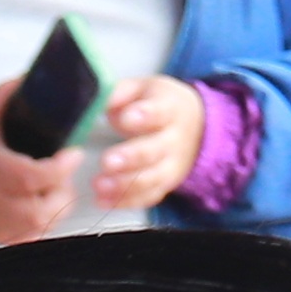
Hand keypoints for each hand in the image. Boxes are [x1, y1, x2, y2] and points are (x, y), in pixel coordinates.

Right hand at [0, 79, 81, 246]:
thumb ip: (6, 96)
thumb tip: (30, 77)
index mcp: (2, 173)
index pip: (47, 175)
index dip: (65, 164)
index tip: (72, 151)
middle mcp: (4, 203)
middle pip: (52, 203)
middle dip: (62, 185)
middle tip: (59, 169)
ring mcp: (2, 223)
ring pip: (45, 223)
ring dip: (54, 205)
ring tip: (50, 188)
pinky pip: (31, 237)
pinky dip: (39, 225)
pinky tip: (35, 208)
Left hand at [87, 74, 205, 214]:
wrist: (196, 127)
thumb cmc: (157, 104)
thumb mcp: (142, 90)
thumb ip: (119, 93)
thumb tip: (94, 97)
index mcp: (169, 108)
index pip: (159, 111)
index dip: (144, 115)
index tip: (126, 118)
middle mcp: (173, 139)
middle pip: (154, 150)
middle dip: (131, 157)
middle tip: (107, 161)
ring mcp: (170, 165)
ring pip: (151, 178)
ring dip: (124, 184)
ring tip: (99, 185)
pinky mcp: (164, 184)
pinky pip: (148, 196)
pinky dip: (125, 201)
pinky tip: (103, 201)